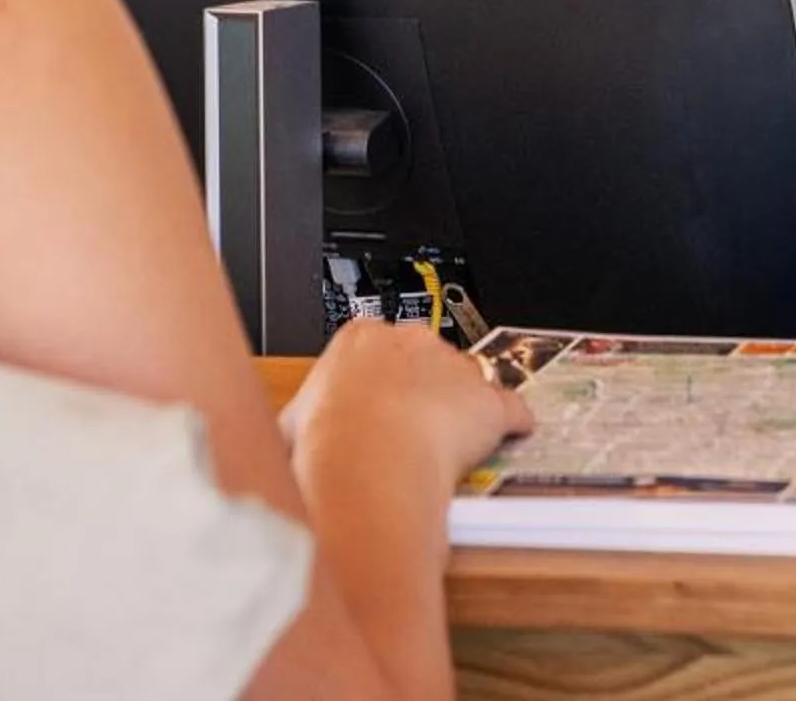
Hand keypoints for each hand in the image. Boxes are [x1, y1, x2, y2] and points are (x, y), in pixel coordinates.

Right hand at [280, 317, 533, 486]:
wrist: (366, 457)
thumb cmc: (326, 440)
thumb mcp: (293, 424)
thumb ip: (299, 423)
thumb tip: (282, 442)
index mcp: (360, 339)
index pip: (375, 346)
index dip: (377, 380)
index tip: (375, 401)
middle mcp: (412, 343)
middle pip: (424, 358)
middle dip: (419, 389)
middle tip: (408, 428)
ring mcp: (455, 369)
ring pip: (466, 380)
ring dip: (461, 409)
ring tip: (452, 444)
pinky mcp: (490, 403)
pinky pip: (511, 409)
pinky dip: (513, 424)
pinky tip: (512, 435)